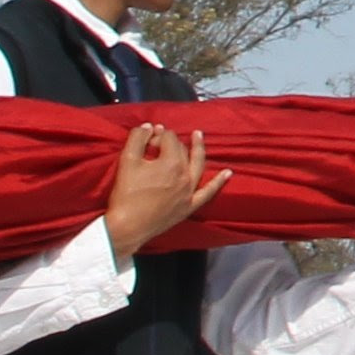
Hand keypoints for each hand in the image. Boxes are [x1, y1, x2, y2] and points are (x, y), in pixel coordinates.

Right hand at [99, 124, 230, 265]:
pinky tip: (228, 173)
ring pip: (198, 165)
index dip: (156, 136)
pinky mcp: (189, 206)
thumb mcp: (127, 161)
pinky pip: (209, 192)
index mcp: (171, 162)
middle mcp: (185, 175)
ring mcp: (190, 192)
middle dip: (170, 143)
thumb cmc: (126, 194)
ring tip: (199, 135)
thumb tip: (148, 127)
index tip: (145, 141)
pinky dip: (219, 182)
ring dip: (199, 149)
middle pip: (181, 150)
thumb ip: (137, 139)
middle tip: (156, 142)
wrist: (127, 227)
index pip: (168, 138)